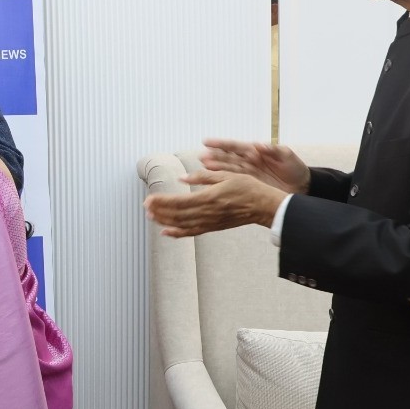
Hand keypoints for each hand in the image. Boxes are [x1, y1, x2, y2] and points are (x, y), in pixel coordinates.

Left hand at [143, 170, 287, 237]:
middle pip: (176, 214)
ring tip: (151, 217)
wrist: (264, 206)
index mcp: (209, 197)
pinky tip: (166, 232)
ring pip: (182, 224)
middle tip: (145, 207)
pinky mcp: (213, 227)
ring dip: (164, 221)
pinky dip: (177, 233)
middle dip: (159, 211)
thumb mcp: (226, 175)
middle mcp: (207, 212)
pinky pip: (192, 232)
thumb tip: (182, 178)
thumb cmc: (248, 188)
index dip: (162, 202)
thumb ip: (203, 177)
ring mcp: (210, 222)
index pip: (178, 202)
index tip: (149, 199)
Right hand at [201, 139, 309, 193]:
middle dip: (214, 157)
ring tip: (203, 167)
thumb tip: (259, 145)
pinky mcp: (249, 185)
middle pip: (228, 158)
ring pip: (228, 170)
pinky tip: (213, 180)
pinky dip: (223, 181)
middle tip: (202, 157)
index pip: (235, 146)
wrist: (302, 186)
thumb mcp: (287, 156)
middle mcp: (248, 162)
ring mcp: (247, 174)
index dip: (221, 144)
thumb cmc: (295, 168)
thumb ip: (274, 150)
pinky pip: (233, 182)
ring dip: (216, 169)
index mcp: (256, 152)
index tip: (207, 142)